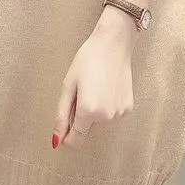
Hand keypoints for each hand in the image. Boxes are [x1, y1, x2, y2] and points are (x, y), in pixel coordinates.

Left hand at [52, 9, 136, 149]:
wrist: (113, 44)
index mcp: (89, 111)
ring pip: (100, 124)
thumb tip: (56, 141)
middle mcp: (107, 117)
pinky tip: (105, 89)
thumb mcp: (68, 86)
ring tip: (94, 89)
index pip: (75, 141)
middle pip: (87, 132)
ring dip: (94, 114)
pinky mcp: (128, 107)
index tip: (65, 124)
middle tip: (80, 94)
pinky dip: (106, 108)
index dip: (67, 136)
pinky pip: (112, 116)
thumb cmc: (88, 60)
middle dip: (80, 119)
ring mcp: (119, 113)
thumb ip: (61, 116)